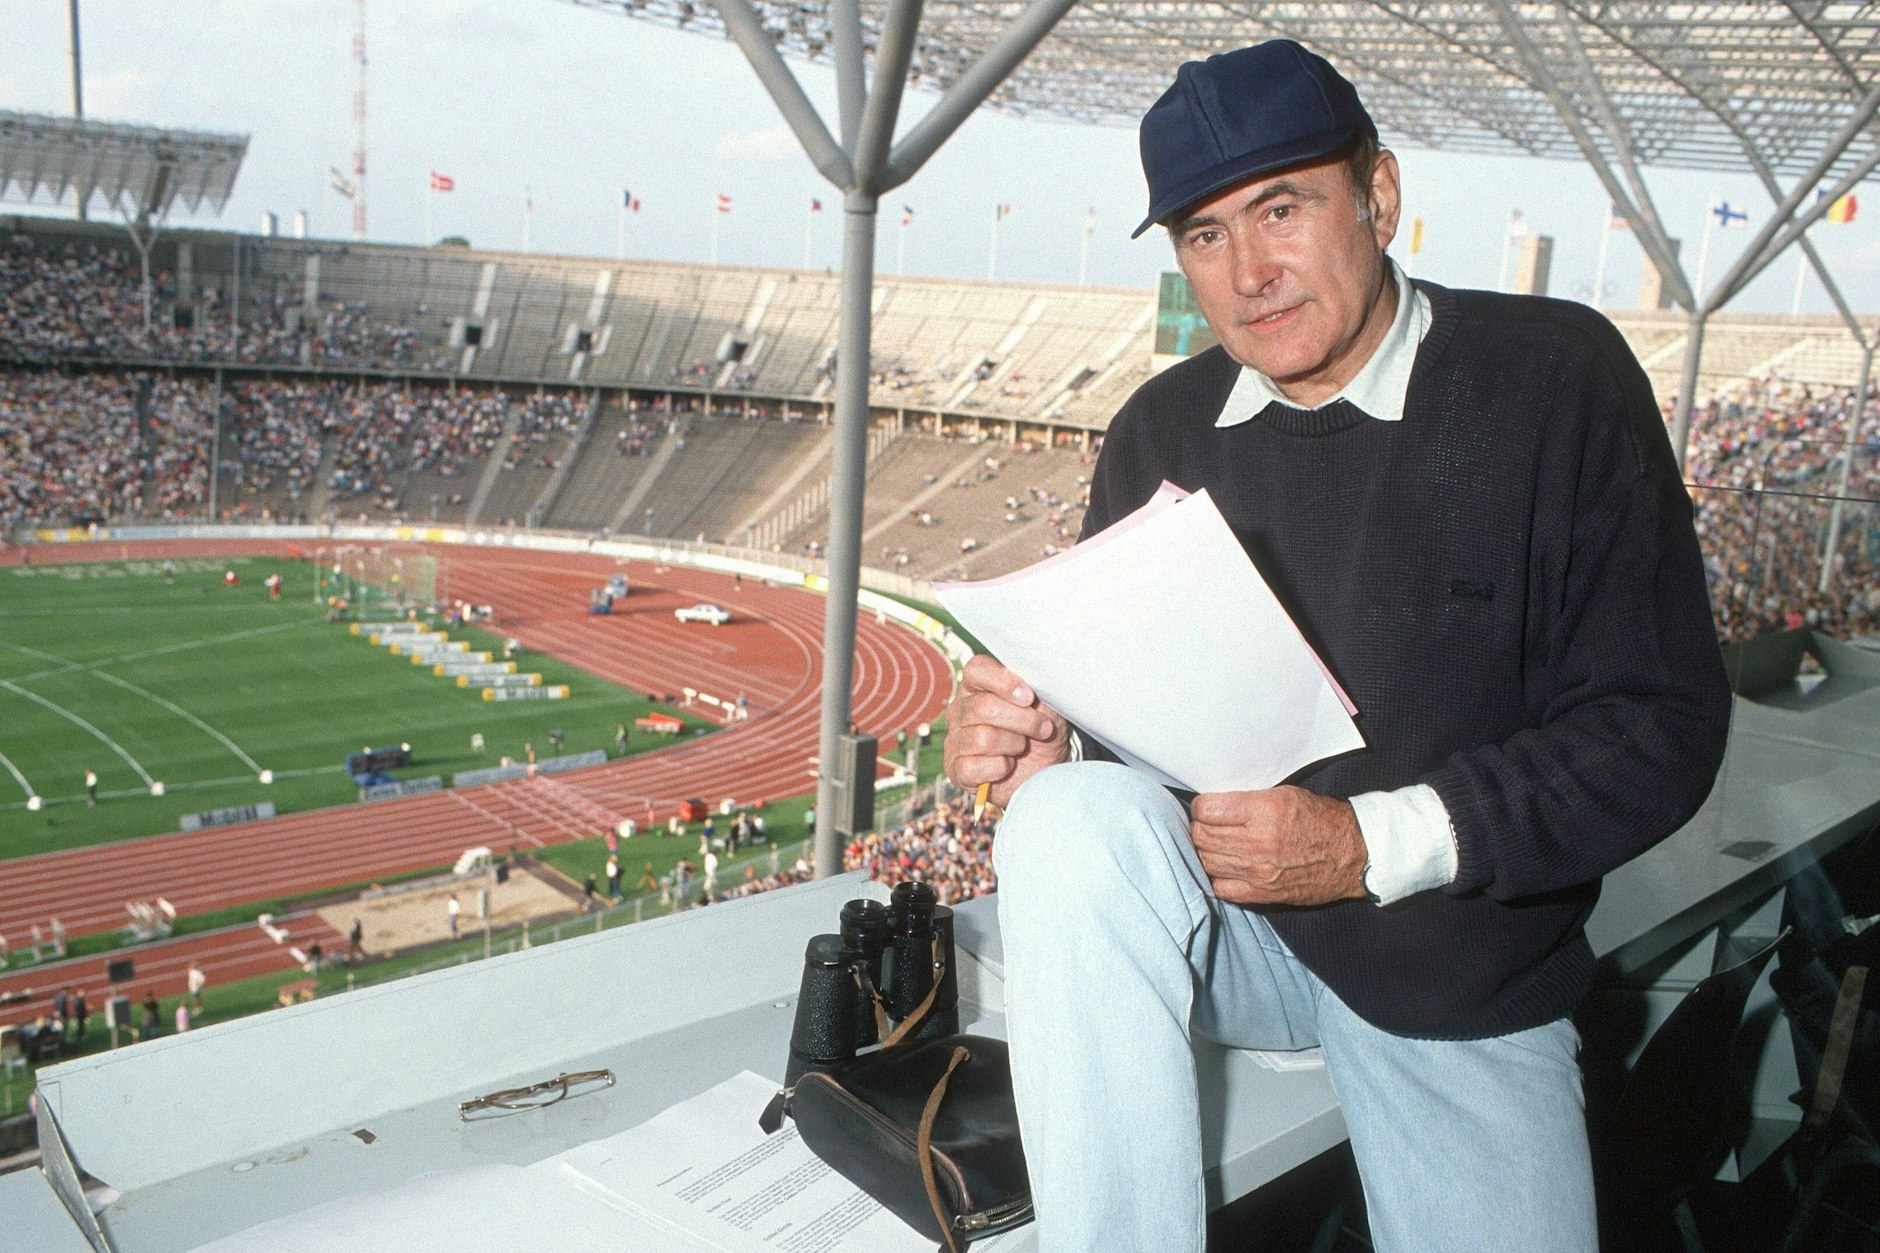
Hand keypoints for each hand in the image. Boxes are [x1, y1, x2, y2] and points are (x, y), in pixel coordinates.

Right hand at [942, 655, 1069, 808]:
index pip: (976, 670)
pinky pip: (973, 766)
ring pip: (982, 737)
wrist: (1043, 772)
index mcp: (979, 687)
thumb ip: (1038, 689)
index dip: (1003, 681)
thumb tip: (1036, 677)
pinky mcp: (956, 769)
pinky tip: (1006, 767)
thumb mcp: (1048, 708)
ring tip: (1022, 748)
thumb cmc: (1041, 735)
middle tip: (1043, 729)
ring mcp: (955, 740)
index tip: (1029, 697)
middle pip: (983, 707)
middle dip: (1022, 720)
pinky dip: (999, 768)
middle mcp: (961, 711)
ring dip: (1014, 745)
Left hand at [1189, 787, 1368, 905]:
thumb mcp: (1285, 795)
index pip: (1207, 810)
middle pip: (1202, 836)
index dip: (1201, 807)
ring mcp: (1259, 871)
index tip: (1207, 807)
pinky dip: (1218, 877)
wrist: (1354, 854)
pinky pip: (1221, 887)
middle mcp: (1259, 841)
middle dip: (1200, 828)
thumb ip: (1248, 800)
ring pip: (1207, 861)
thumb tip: (1214, 804)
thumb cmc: (1321, 819)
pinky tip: (1225, 867)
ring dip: (1206, 851)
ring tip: (1217, 844)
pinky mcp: (1263, 893)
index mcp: (1265, 811)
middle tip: (1210, 825)